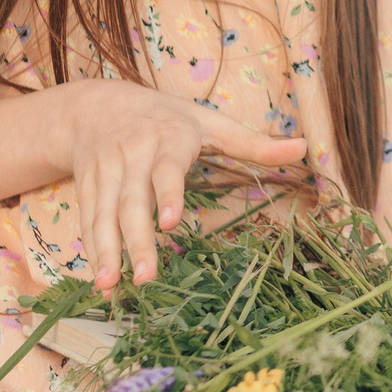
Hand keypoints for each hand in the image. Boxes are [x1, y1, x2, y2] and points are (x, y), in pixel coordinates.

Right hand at [0, 79, 306, 290]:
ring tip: (111, 286)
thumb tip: (304, 147)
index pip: (166, 168)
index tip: (170, 221)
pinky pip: (88, 221)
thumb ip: (253, 142)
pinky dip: (92, 252)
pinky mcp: (86, 188)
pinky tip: (101, 282)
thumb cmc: (168, 118)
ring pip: (104, 214)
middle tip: (146, 277)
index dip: (167, 193)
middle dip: (136, 239)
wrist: (97, 106)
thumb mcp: (211, 122)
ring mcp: (105, 173)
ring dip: (106, 251)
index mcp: (168, 138)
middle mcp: (132, 155)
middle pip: (132, 200)